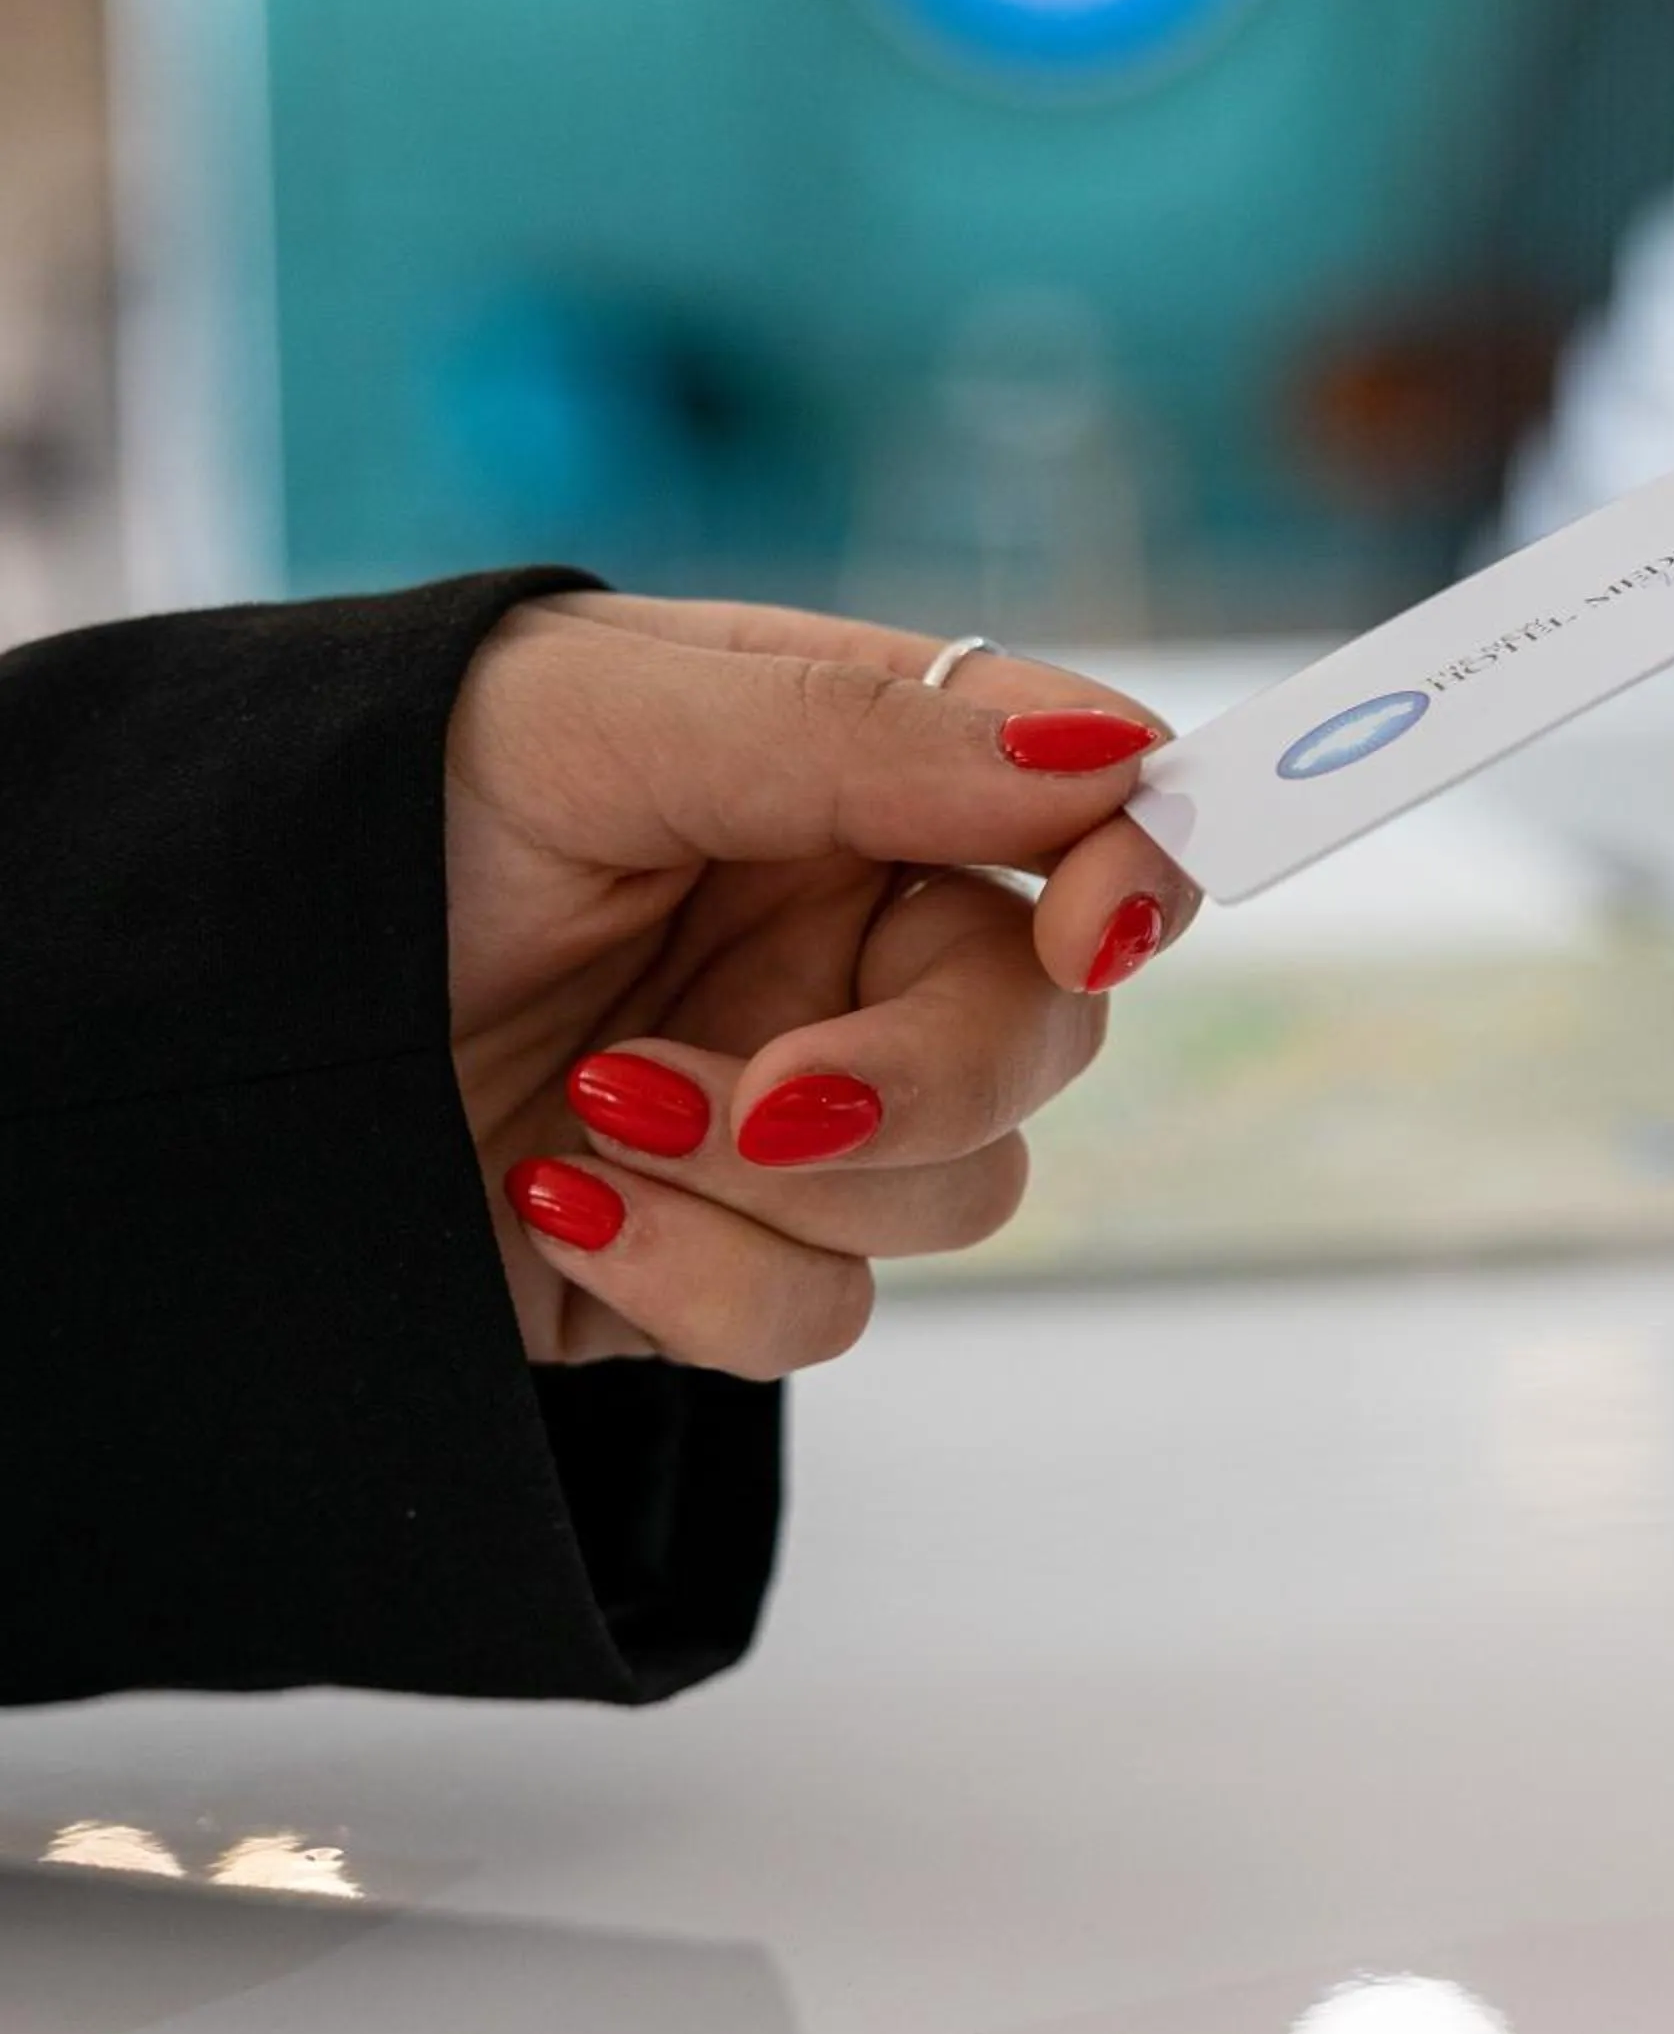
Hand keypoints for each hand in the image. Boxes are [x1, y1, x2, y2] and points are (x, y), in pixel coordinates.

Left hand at [445, 594, 1196, 1373]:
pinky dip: (700, 1273)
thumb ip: (870, 734)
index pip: (1082, 826)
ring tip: (602, 1108)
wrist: (178, 1028)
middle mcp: (849, 949)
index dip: (1135, 871)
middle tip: (781, 1100)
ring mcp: (793, 1115)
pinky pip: (817, 1312)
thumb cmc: (383, 805)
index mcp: (858, 790)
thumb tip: (1110, 750)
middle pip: (1043, 1038)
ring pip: (959, 1194)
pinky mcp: (717, 1258)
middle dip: (922, 1082)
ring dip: (782, 1182)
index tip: (1102, 915)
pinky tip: (558, 1198)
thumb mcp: (616, 721)